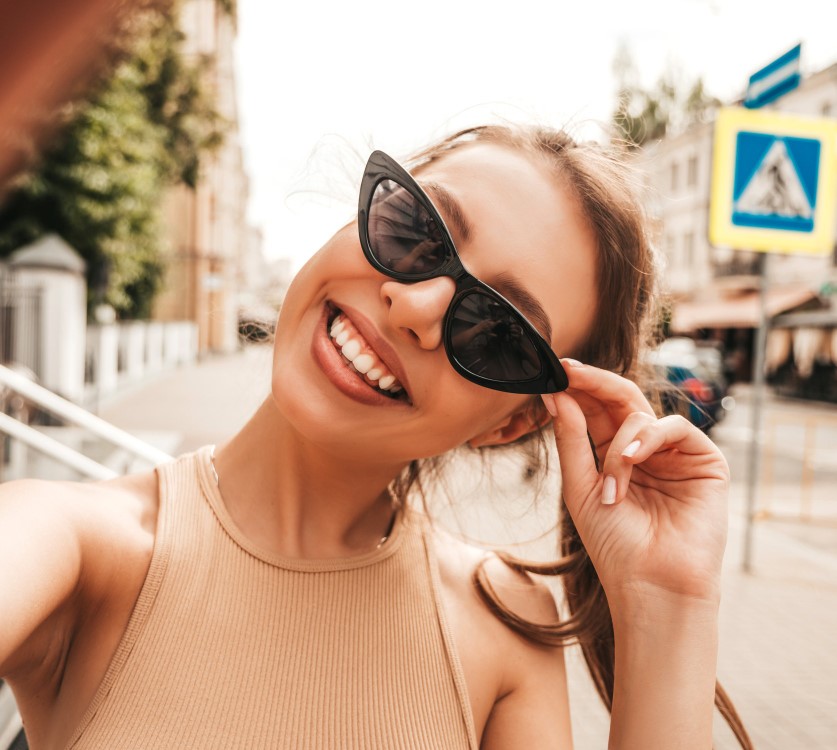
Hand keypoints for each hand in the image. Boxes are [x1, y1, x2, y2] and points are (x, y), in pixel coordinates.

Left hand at [541, 361, 728, 610]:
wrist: (652, 585)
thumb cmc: (614, 544)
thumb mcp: (580, 487)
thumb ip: (571, 439)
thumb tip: (555, 394)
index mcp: (613, 456)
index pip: (595, 410)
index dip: (577, 390)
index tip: (554, 371)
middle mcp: (644, 450)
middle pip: (620, 400)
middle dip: (594, 383)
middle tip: (570, 371)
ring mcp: (674, 454)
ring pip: (641, 416)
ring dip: (618, 446)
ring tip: (612, 489)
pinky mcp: (705, 460)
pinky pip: (674, 427)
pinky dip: (648, 438)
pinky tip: (633, 460)